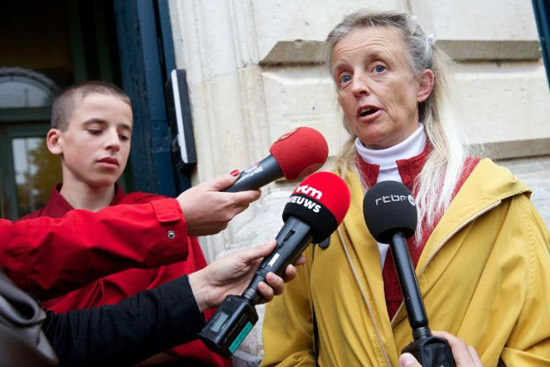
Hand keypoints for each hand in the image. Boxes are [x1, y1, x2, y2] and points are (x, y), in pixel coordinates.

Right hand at [177, 172, 260, 235]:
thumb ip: (224, 180)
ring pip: (234, 212)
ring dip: (230, 206)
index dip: (255, 191)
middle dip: (241, 198)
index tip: (256, 188)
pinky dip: (222, 215)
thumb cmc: (188, 203)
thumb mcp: (206, 186)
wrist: (177, 221)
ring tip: (215, 202)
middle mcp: (228, 214)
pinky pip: (226, 220)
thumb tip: (236, 175)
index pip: (250, 196)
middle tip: (231, 192)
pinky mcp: (218, 230)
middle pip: (244, 205)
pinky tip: (210, 211)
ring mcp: (223, 223)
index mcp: (227, 202)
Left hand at [188, 240, 305, 311]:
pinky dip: (266, 291)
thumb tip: (273, 242)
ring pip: (279, 287)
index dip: (291, 259)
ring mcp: (259, 286)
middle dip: (290, 272)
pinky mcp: (255, 297)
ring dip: (277, 282)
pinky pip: (268, 297)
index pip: (279, 259)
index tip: (300, 257)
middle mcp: (261, 273)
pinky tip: (259, 286)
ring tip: (268, 278)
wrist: (209, 287)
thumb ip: (259, 251)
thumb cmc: (221, 269)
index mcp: (259, 261)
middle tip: (289, 268)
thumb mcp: (241, 256)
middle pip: (284, 275)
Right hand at [399, 331, 481, 366]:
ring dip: (460, 353)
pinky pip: (474, 366)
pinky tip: (454, 366)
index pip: (456, 342)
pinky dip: (464, 364)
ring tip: (446, 355)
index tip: (431, 334)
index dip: (442, 334)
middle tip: (438, 343)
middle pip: (467, 348)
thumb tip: (406, 358)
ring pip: (473, 358)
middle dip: (452, 342)